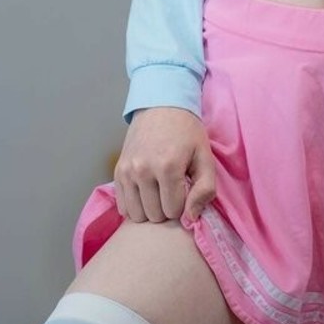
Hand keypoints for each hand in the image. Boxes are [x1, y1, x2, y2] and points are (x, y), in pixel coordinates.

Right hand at [113, 106, 216, 225]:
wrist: (161, 105)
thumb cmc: (187, 132)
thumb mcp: (205, 156)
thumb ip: (205, 189)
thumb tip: (190, 218)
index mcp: (168, 167)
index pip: (174, 211)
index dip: (184, 205)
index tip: (185, 189)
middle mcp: (143, 170)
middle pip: (155, 216)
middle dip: (167, 209)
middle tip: (173, 190)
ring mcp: (127, 171)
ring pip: (137, 215)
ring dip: (150, 210)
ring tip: (160, 192)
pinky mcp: (118, 171)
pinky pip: (123, 207)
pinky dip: (135, 206)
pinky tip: (146, 193)